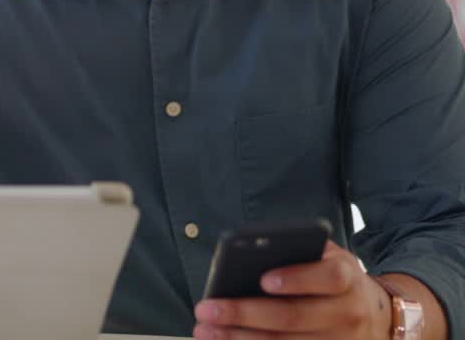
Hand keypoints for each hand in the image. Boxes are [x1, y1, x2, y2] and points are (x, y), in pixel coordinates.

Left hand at [193, 241, 391, 339]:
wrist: (378, 317)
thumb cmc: (336, 279)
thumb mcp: (327, 257)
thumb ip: (298, 253)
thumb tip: (249, 254)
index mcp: (347, 278)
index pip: (327, 277)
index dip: (296, 279)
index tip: (263, 279)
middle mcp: (347, 313)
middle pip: (294, 317)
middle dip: (245, 313)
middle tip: (206, 309)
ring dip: (240, 339)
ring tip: (204, 330)